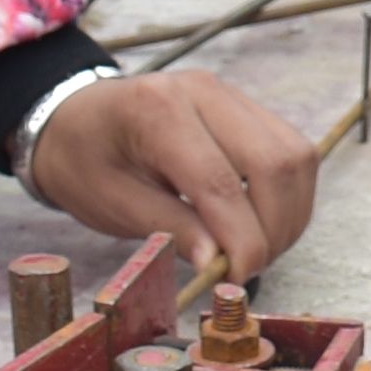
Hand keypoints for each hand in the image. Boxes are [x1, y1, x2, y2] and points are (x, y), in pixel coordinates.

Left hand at [22, 66, 322, 275]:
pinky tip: (261, 222)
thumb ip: (170, 228)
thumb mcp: (113, 203)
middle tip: (249, 269)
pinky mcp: (247, 107)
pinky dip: (287, 195)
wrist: (74, 119)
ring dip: (289, 213)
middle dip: (274, 228)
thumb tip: (219, 263)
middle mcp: (205, 91)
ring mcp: (231, 95)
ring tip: (258, 249)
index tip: (238, 279)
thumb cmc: (84, 161)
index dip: (242, 240)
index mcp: (158, 111)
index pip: (222, 182)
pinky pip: (291, 151)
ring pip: (295, 156)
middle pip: (275, 162)